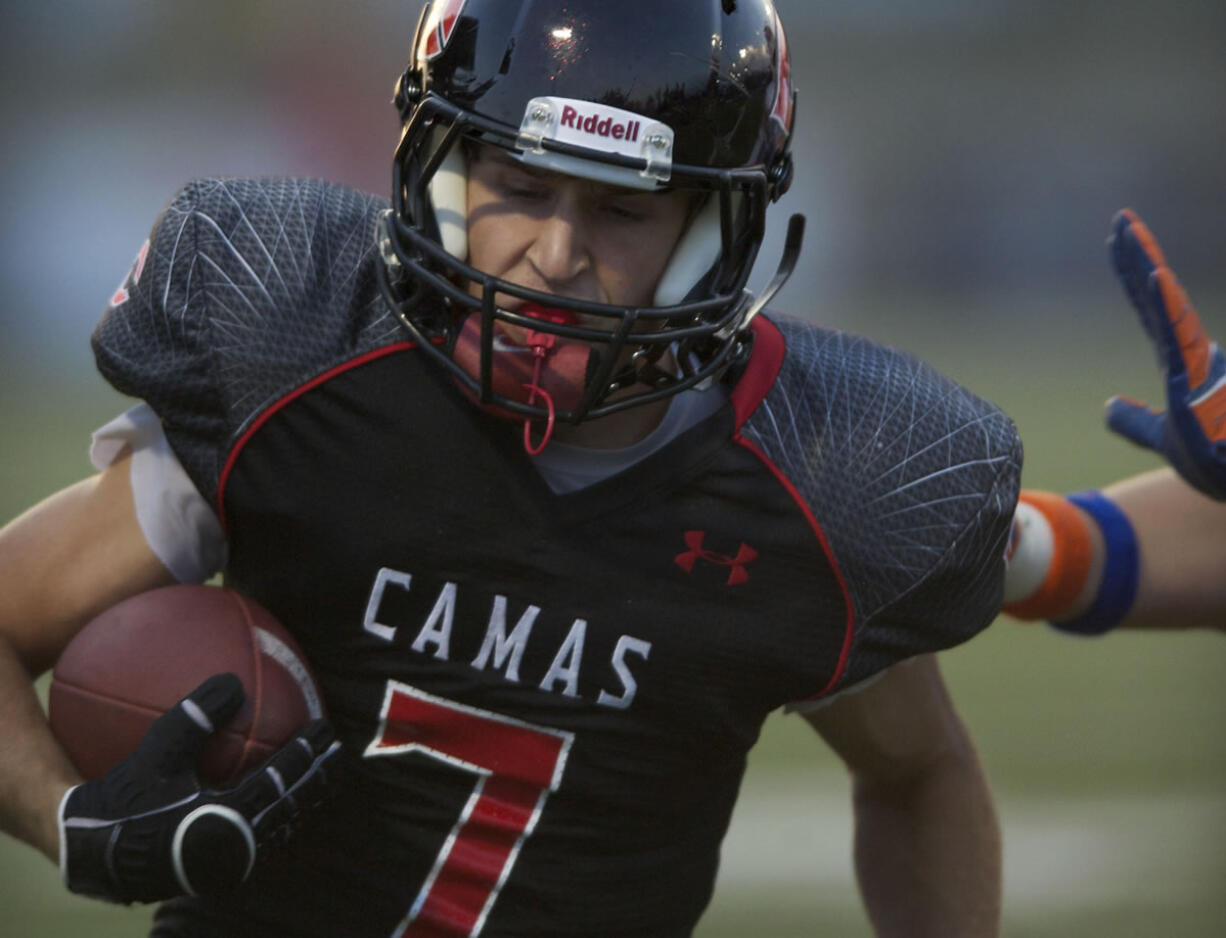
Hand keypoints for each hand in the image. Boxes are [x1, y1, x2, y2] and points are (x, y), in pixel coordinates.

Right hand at [59, 673, 339, 903]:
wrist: (93, 854)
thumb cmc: (124, 798)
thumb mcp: (157, 751)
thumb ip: (194, 717)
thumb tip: (232, 680)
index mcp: (223, 821)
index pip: (280, 783)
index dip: (307, 756)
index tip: (326, 729)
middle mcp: (234, 848)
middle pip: (293, 809)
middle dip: (320, 779)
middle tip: (339, 750)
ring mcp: (230, 864)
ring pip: (283, 830)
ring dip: (306, 800)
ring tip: (324, 775)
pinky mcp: (222, 871)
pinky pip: (265, 841)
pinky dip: (282, 817)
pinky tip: (287, 798)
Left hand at [1106, 208, 1225, 498]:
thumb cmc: (1214, 465)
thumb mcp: (1166, 440)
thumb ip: (1136, 423)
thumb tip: (1110, 407)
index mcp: (1181, 364)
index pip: (1151, 309)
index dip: (1134, 273)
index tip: (1117, 233)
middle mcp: (1195, 361)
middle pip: (1161, 303)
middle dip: (1141, 262)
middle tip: (1121, 220)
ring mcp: (1205, 375)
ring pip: (1177, 324)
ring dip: (1156, 289)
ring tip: (1135, 250)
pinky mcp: (1205, 394)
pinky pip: (1186, 356)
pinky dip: (1172, 323)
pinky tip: (1159, 292)